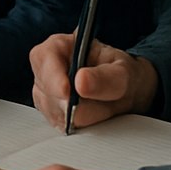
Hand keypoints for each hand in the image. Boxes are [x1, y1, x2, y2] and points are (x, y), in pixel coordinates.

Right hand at [28, 32, 157, 130]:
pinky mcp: (47, 108)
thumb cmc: (122, 75)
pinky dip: (75, 124)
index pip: (44, 58)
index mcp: (59, 45)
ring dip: (79, 116)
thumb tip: (81, 82)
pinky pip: (57, 122)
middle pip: (48, 91)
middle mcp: (46, 65)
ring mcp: (44, 88)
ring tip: (99, 107)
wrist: (126, 92)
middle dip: (75, 104)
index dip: (54, 78)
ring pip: (53, 111)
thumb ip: (105, 78)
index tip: (68, 93)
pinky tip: (90, 115)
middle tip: (101, 102)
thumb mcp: (122, 73)